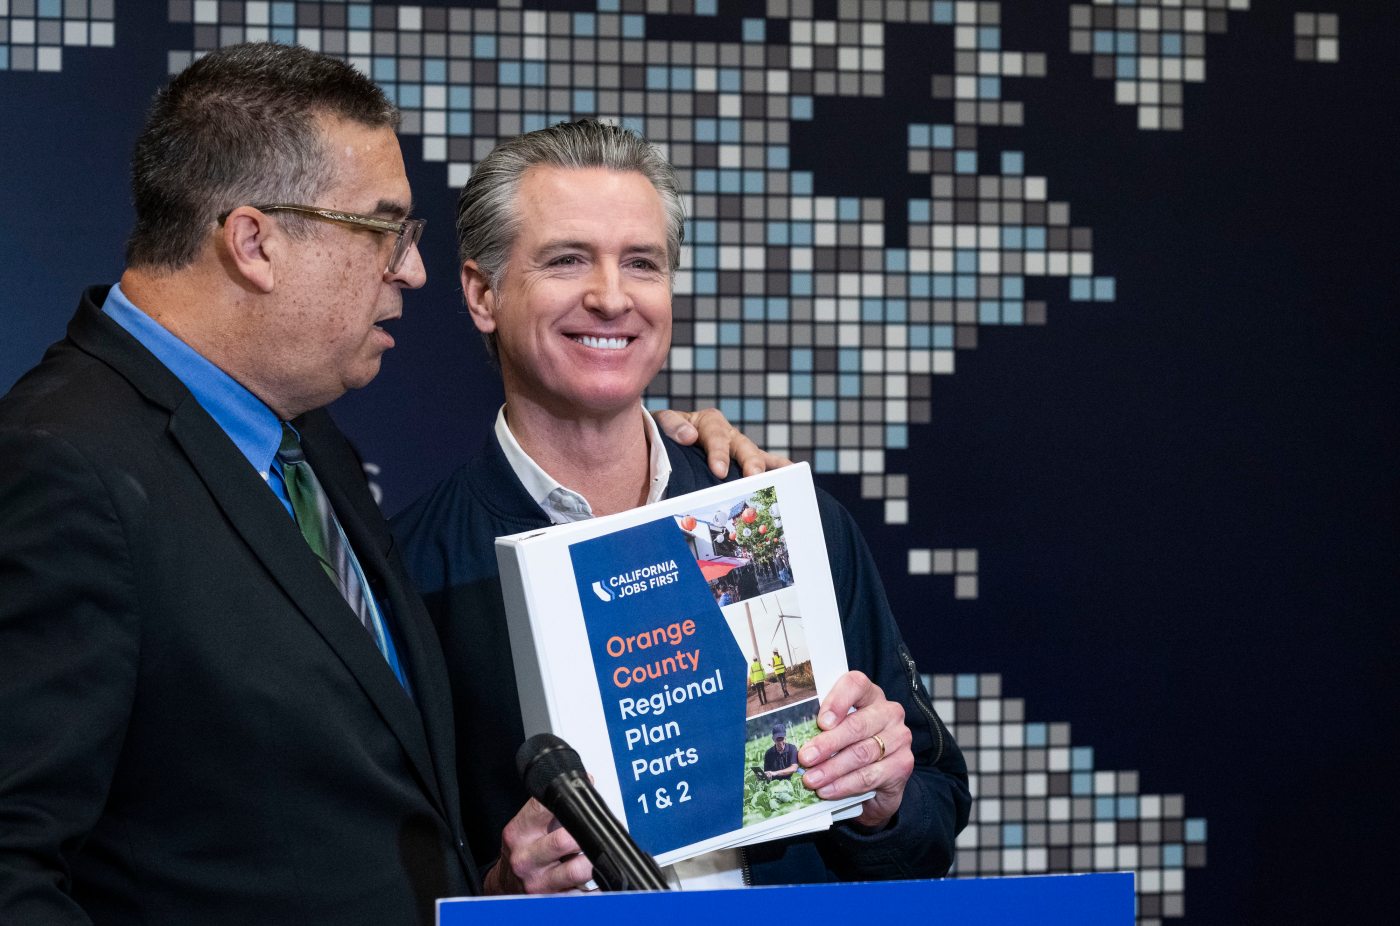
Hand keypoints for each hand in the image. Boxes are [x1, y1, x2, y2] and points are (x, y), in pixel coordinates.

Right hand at [482, 798, 592, 894]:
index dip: (569, 797)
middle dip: (586, 832)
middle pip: (563, 841)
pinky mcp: (550, 900)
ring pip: (576, 870)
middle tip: (599, 827)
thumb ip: (550, 809)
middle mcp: (525, 859)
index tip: (586, 789)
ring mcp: (538, 882)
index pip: (543, 807)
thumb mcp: (526, 826)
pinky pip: (581, 894)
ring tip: (600, 851)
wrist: (505, 884)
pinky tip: (600, 877)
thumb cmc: (522, 850)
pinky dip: (595, 887)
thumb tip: (585, 785)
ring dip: (593, 860)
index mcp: (518, 833)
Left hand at [653, 408, 790, 478]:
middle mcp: (728, 434)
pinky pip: (767, 462)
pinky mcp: (745, 461)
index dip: (719, 453)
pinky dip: (780, 467)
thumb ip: (672, 426)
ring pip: (757, 456)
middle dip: (749, 462)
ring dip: (767, 467)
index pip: (716, 436)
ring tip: (781, 477)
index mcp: (708, 422)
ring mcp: (739, 448)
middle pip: (743, 446)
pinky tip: (792, 474)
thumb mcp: (661, 424)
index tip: (719, 470)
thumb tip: (689, 435)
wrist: (662, 442)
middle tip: (752, 477)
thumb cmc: (663, 434)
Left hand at [796, 671, 913, 829]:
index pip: (856, 684)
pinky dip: (845, 785)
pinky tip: (827, 790)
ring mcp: (899, 738)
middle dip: (827, 744)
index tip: (821, 722)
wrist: (878, 784)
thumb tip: (797, 738)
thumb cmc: (851, 748)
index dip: (837, 701)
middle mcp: (889, 712)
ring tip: (811, 779)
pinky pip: (870, 775)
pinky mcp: (903, 764)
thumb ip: (824, 728)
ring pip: (861, 753)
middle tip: (805, 758)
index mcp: (870, 695)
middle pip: (856, 725)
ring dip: (832, 769)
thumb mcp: (838, 732)